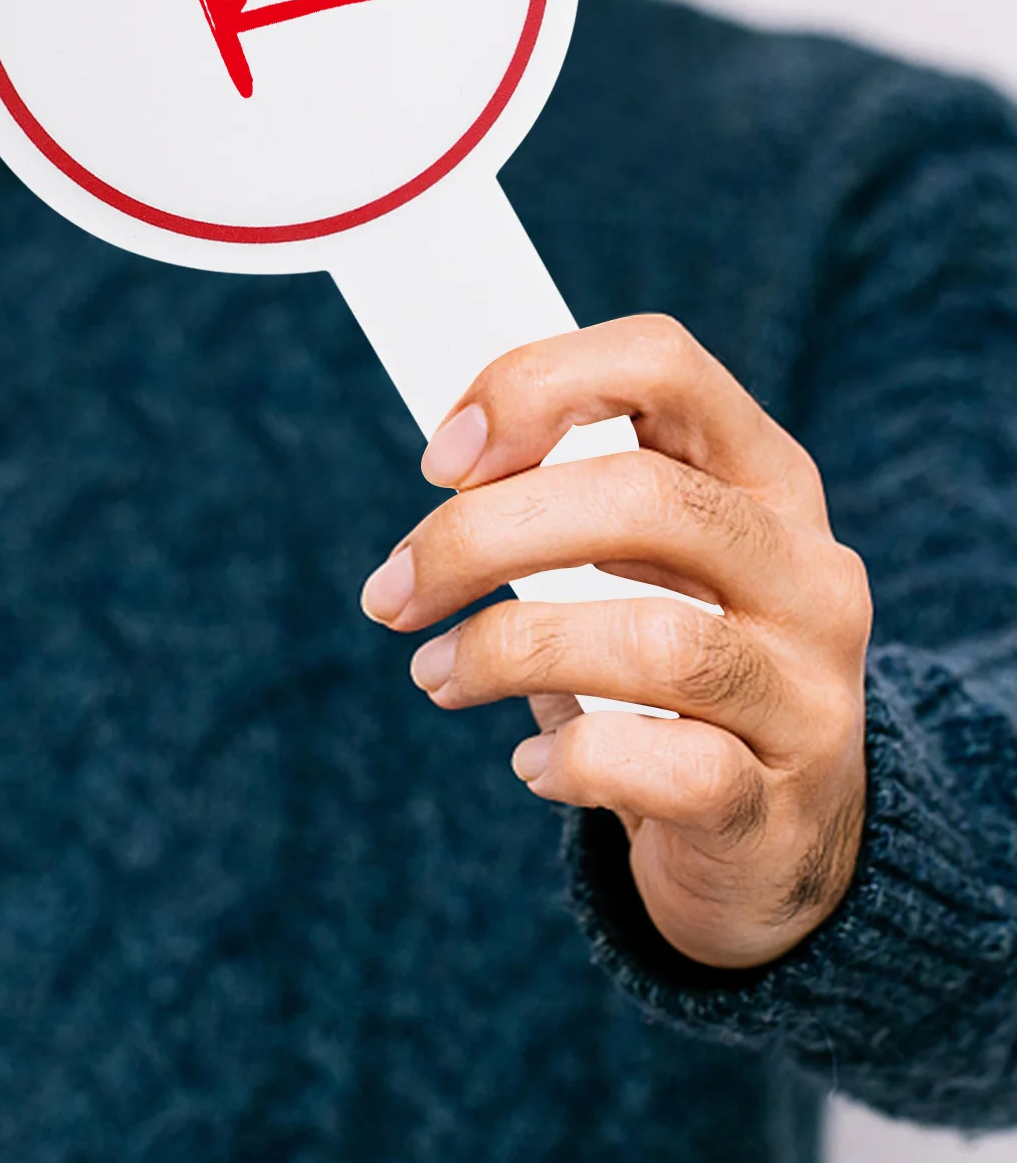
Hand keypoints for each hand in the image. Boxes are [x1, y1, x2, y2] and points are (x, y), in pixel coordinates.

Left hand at [360, 315, 871, 970]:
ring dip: (506, 652)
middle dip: (484, 536)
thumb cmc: (677, 673)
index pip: (663, 364)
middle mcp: (808, 570)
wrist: (779, 837)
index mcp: (764, 478)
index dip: (536, 386)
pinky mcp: (777, 803)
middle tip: (395, 592)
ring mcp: (807, 691)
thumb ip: (568, 500)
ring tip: (438, 675)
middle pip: (646, 499)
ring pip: (653, 640)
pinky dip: (571, 760)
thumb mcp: (649, 562)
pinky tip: (532, 764)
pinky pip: (666, 768)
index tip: (441, 460)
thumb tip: (449, 463)